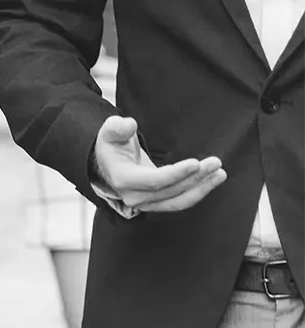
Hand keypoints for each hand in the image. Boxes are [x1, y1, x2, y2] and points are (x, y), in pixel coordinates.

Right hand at [92, 115, 225, 214]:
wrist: (106, 164)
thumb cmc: (111, 145)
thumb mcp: (109, 131)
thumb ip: (117, 127)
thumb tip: (129, 124)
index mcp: (123, 179)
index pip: (154, 181)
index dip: (176, 174)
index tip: (195, 163)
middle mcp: (134, 196)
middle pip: (171, 191)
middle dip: (195, 178)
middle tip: (215, 163)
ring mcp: (146, 203)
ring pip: (178, 200)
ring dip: (201, 188)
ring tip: (220, 173)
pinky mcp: (157, 203)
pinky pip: (180, 201)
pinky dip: (197, 192)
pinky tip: (212, 180)